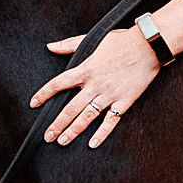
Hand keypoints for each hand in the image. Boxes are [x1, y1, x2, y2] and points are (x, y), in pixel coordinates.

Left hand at [30, 27, 159, 148]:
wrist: (148, 46)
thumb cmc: (122, 41)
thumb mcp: (93, 38)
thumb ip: (69, 44)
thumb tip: (50, 46)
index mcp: (85, 69)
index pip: (58, 84)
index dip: (44, 94)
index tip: (34, 104)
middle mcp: (94, 85)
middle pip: (70, 108)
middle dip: (57, 124)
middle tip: (47, 136)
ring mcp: (109, 94)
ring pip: (87, 117)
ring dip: (73, 131)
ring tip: (62, 141)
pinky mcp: (124, 101)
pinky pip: (110, 120)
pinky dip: (101, 133)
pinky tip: (92, 143)